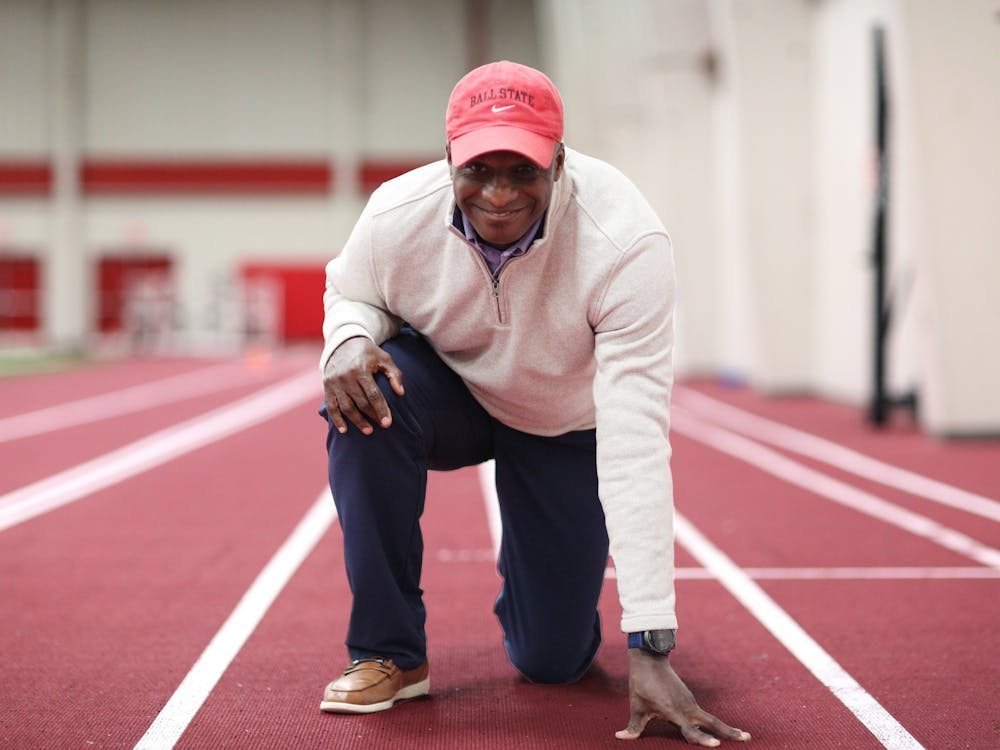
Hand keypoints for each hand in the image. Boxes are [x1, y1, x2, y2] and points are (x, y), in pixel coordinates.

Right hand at [322, 336, 403, 434]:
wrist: (342, 343)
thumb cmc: (367, 352)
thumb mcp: (384, 358)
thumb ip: (395, 374)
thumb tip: (401, 393)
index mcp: (360, 369)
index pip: (373, 394)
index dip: (381, 410)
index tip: (388, 423)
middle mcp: (346, 377)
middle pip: (360, 403)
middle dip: (372, 417)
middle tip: (382, 427)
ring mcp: (335, 383)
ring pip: (346, 407)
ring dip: (357, 421)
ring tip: (368, 431)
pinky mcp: (327, 387)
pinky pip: (331, 407)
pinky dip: (337, 420)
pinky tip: (344, 430)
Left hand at [616, 650, 750, 745]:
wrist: (650, 659)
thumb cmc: (642, 684)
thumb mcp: (636, 705)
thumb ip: (633, 725)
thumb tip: (620, 737)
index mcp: (673, 711)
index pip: (690, 730)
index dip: (702, 739)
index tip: (716, 745)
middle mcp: (686, 707)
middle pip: (712, 722)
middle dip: (729, 731)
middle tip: (747, 738)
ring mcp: (690, 702)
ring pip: (710, 718)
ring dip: (725, 728)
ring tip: (743, 736)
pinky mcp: (690, 699)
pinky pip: (703, 714)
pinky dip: (714, 723)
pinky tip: (723, 731)